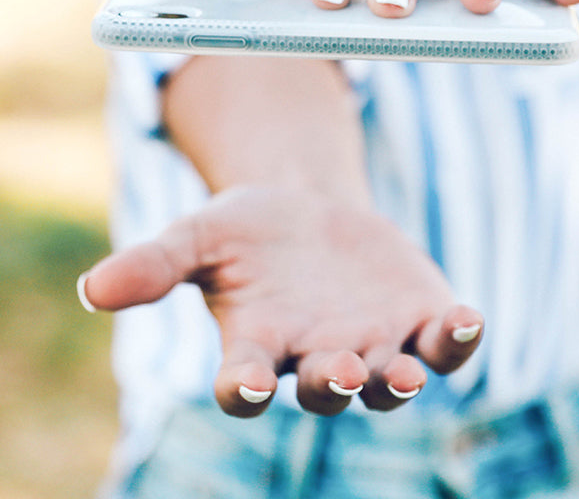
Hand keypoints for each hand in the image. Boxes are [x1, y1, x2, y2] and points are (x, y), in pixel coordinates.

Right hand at [79, 184, 482, 417]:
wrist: (309, 210)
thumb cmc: (247, 231)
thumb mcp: (198, 235)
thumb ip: (154, 263)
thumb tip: (92, 287)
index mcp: (259, 347)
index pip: (247, 384)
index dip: (248, 389)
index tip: (249, 384)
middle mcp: (318, 358)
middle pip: (328, 388)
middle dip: (335, 382)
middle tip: (339, 371)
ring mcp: (374, 344)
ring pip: (390, 379)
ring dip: (400, 379)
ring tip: (405, 372)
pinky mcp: (417, 317)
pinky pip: (442, 342)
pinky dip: (456, 338)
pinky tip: (466, 317)